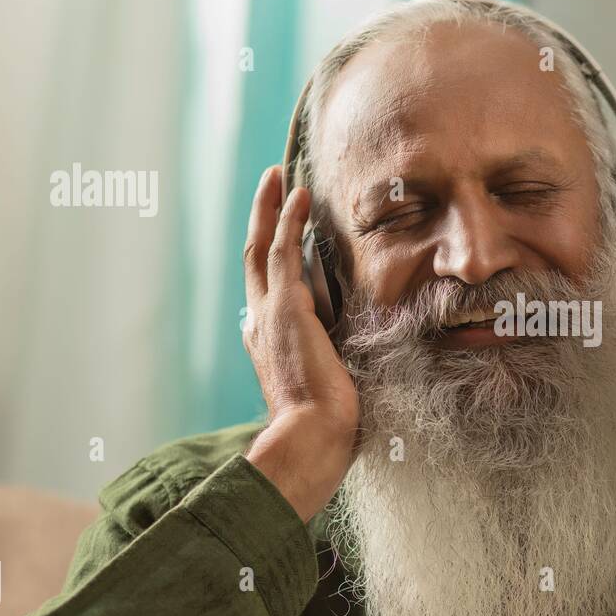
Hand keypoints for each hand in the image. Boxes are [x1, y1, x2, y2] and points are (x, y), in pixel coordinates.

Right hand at [241, 166, 358, 520]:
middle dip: (262, 220)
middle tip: (270, 187)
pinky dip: (288, 218)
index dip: (274, 258)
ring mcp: (268, 314)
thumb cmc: (330, 426)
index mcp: (270, 343)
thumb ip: (338, 363)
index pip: (269, 290)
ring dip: (270, 208)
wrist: (315, 437)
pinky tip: (299, 192)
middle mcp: (261, 324)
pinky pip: (281, 249)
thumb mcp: (334, 385)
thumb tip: (359, 357)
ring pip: (261, 246)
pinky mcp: (284, 306)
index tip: (284, 234)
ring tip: (277, 177)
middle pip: (255, 259)